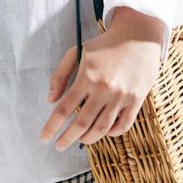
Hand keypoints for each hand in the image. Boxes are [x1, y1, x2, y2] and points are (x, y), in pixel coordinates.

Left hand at [39, 8, 164, 149]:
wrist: (138, 36)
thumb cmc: (104, 45)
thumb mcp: (77, 52)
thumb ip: (60, 75)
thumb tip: (50, 100)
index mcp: (87, 76)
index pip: (64, 108)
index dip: (52, 126)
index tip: (44, 138)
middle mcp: (104, 88)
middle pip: (81, 123)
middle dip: (67, 138)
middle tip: (58, 146)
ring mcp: (121, 96)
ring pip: (102, 128)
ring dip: (88, 139)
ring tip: (80, 140)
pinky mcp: (137, 99)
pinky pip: (123, 125)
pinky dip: (111, 133)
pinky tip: (103, 132)